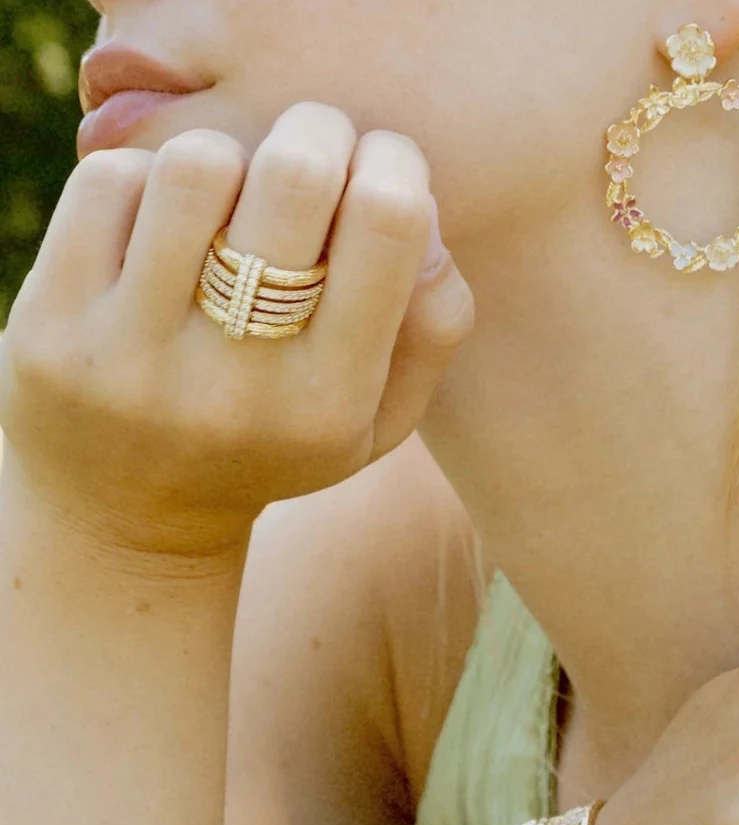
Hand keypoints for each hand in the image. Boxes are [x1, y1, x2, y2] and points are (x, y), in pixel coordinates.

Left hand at [0, 103, 473, 557]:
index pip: (388, 221)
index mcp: (328, 406)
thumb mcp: (374, 421)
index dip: (392, 162)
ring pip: (196, 164)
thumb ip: (433, 325)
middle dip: (313, 132)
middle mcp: (234, 388)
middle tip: (306, 155)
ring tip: (226, 199)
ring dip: (221, 157)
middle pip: (294, 173)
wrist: (129, 524)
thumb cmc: (272, 442)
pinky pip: (107, 182)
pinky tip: (153, 229)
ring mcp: (133, 359)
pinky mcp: (51, 330)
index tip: (374, 172)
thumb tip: (423, 212)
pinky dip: (141, 179)